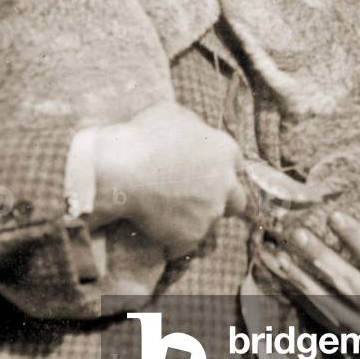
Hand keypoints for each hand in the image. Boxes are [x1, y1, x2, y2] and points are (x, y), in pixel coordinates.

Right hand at [90, 102, 245, 258]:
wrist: (123, 171)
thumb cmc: (144, 136)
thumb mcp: (174, 114)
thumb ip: (193, 126)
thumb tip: (192, 132)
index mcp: (226, 150)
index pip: (236, 164)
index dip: (220, 169)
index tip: (205, 172)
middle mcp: (226, 184)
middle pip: (236, 199)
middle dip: (221, 200)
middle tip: (197, 199)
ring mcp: (210, 213)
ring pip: (210, 222)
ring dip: (195, 219)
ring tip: (168, 214)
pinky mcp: (191, 237)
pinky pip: (184, 244)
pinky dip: (172, 241)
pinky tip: (155, 232)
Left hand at [262, 213, 359, 349]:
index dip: (356, 239)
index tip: (334, 215)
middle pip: (348, 283)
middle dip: (321, 257)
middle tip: (297, 234)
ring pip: (328, 303)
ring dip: (301, 279)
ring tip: (279, 255)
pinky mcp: (351, 336)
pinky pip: (321, 315)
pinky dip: (300, 295)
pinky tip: (283, 275)